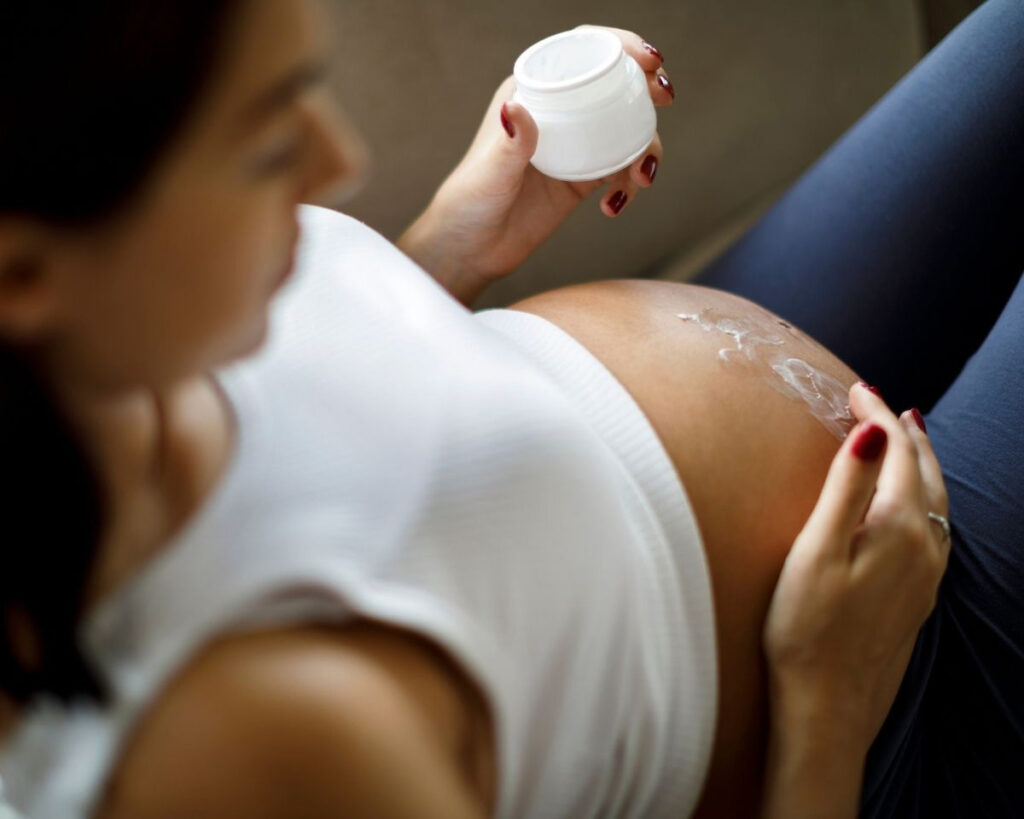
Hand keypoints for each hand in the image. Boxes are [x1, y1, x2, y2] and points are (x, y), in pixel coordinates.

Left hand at [397, 25, 672, 305]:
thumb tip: (514, 109)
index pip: (581, 51)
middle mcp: (559, 113)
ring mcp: (576, 145)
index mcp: (534, 92)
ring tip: (641, 179)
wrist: (474, 248)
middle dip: (647, 86)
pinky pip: (623, 169)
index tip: (648, 60)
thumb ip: (508, 143)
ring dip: (648, 145)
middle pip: (615, 84)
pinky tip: (615, 207)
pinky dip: (630, 184)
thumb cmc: (472, 202)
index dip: (620, 45)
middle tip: (664, 100)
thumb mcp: (491, 172)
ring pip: (628, 128)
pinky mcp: (585, 178)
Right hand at [763, 382, 949, 752]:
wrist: (828, 704)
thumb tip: (872, 430)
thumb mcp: (816, 551)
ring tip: (908, 441)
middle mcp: (924, 548)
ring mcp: (926, 575)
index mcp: (897, 528)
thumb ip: (846, 488)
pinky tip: (910, 508)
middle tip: (886, 404)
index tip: (857, 389)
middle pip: (924, 473)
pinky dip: (924, 499)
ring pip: (936, 502)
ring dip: (921, 464)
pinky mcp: (919, 597)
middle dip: (905, 434)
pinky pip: (934, 529)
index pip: (895, 452)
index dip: (876, 416)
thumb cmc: (807, 628)